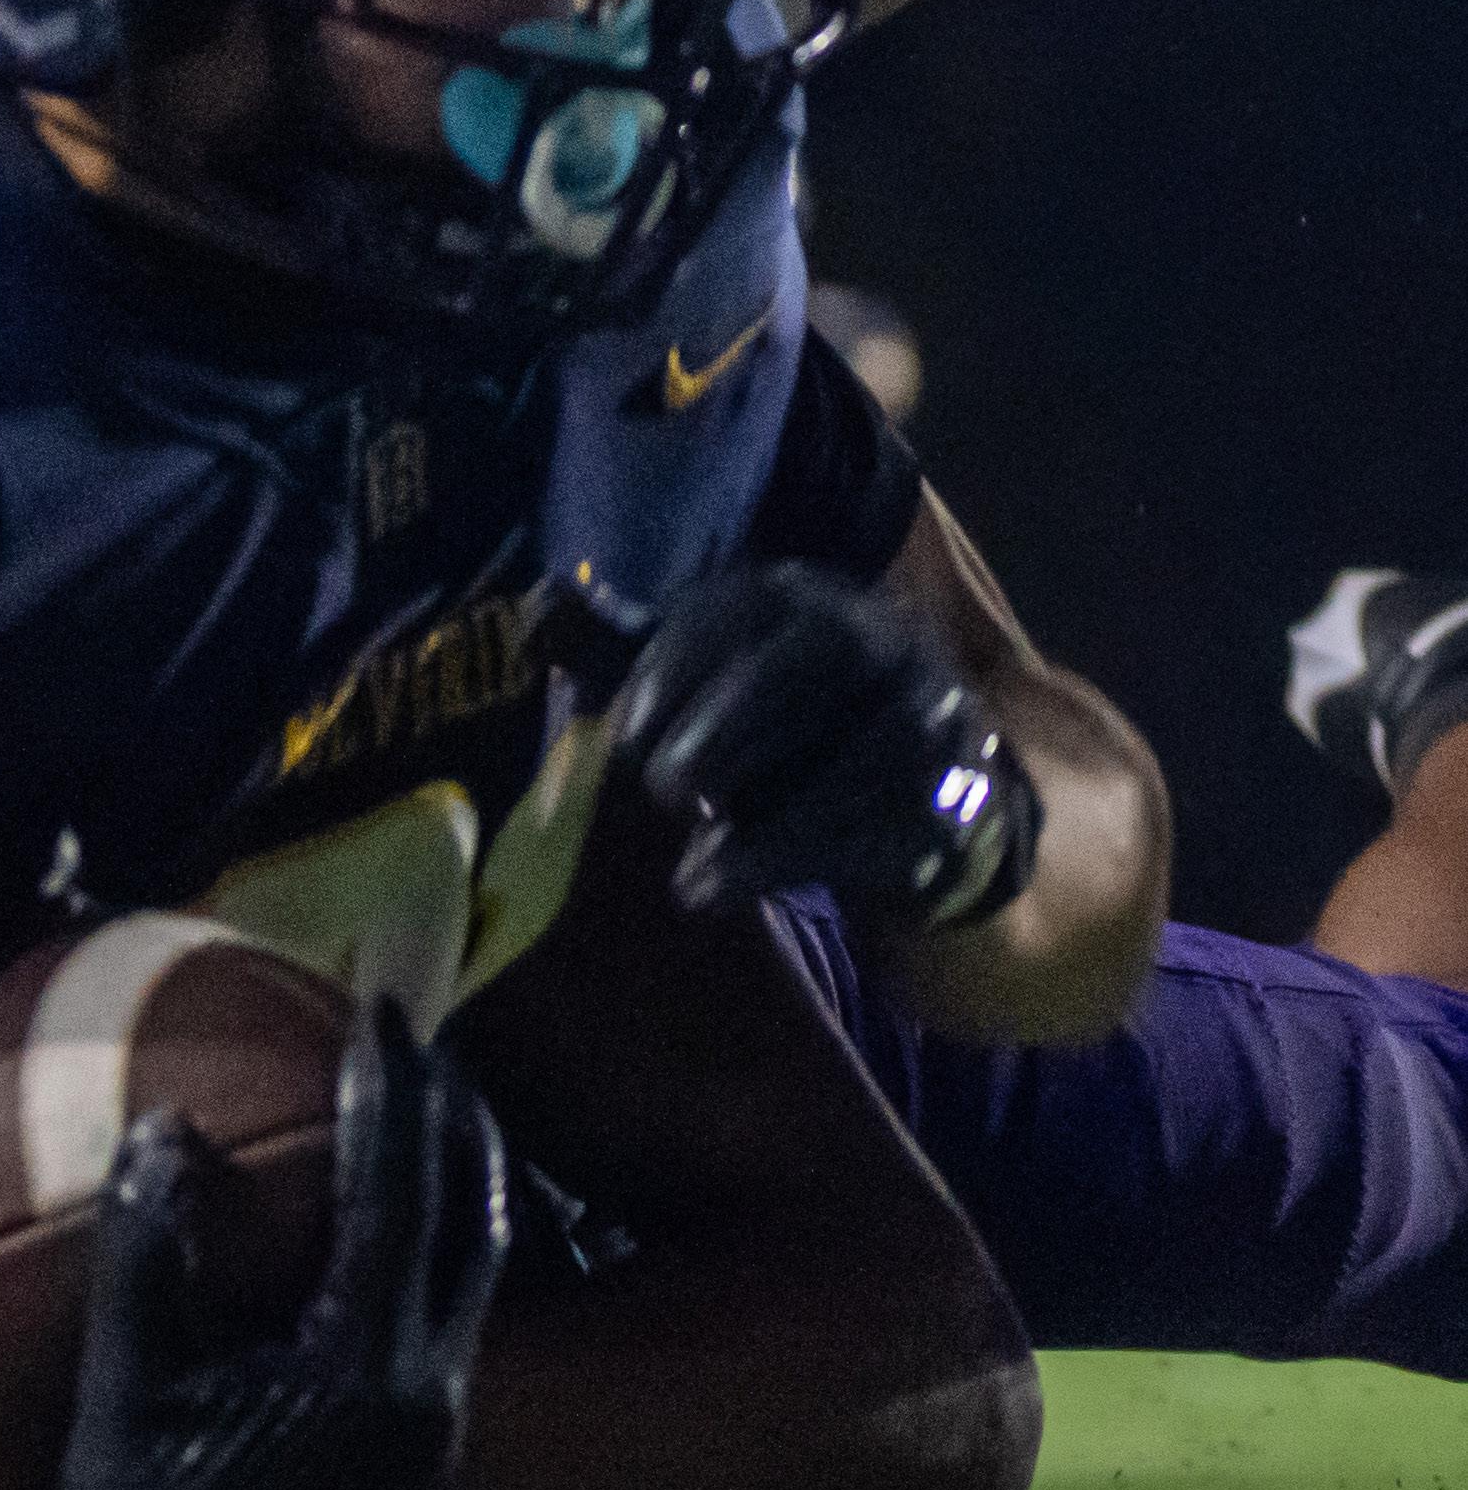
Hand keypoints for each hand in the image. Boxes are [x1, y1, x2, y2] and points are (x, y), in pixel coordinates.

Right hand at [6, 999, 507, 1489]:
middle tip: (425, 1037)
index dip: (394, 1094)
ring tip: (434, 1101)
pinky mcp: (427, 1452)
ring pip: (488, 1268)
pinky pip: (467, 1311)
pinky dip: (452, 1238)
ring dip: (469, 1176)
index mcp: (362, 1371)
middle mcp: (426, 1397)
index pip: (400, 1195)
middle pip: (479, 1220)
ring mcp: (436, 1430)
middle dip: (458, 1120)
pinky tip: (414, 1205)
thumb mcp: (124, 1381)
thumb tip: (171, 1126)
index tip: (381, 1013)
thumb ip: (151, 1250)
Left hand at [615, 562, 1035, 929]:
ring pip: (857, 757)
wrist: (912, 801)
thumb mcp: (706, 685)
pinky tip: (720, 890)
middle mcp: (881, 639)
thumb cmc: (779, 735)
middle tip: (660, 789)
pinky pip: (882, 830)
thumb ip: (628, 654)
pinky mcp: (952, 798)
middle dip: (726, 727)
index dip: (671, 667)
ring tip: (689, 865)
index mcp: (805, 599)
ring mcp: (930, 717)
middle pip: (811, 663)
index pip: (739, 608)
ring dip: (765, 820)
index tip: (622, 735)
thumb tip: (537, 609)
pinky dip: (794, 866)